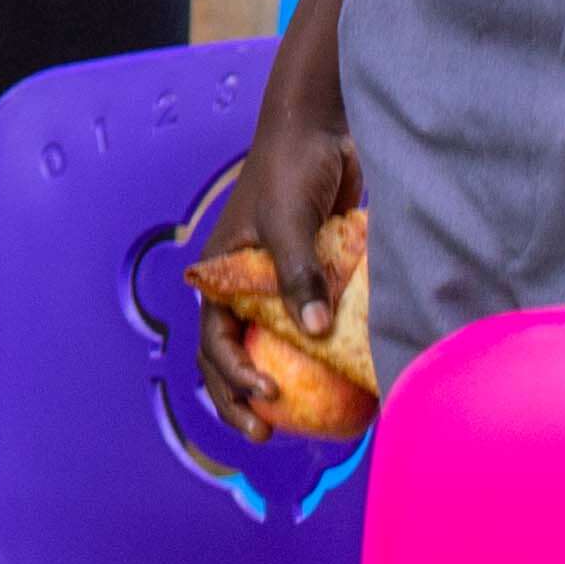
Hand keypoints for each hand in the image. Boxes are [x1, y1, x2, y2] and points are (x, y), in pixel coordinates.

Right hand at [199, 93, 358, 427]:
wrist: (321, 127)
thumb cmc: (292, 166)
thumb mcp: (289, 219)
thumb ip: (299, 275)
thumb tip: (316, 334)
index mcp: (221, 273)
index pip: (214, 339)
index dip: (232, 376)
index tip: (266, 397)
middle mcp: (243, 286)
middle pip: (230, 355)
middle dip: (240, 399)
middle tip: (267, 436)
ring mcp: (277, 285)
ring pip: (270, 347)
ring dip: (278, 385)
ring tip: (301, 424)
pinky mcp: (313, 278)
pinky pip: (311, 326)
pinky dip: (322, 357)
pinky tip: (349, 382)